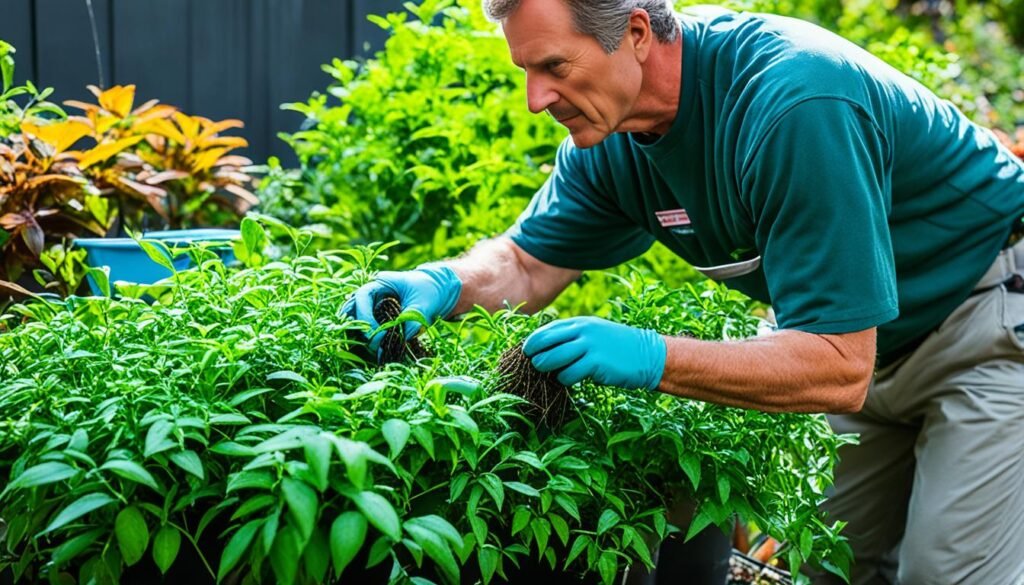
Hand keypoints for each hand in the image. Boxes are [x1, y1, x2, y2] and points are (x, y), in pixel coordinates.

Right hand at [343, 265, 461, 353]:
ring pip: (355, 317)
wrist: (439, 290)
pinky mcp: (378, 315)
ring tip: (372, 348)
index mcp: (382, 282)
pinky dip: (367, 336)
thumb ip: (412, 320)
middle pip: (353, 308)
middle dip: (359, 327)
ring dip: (360, 333)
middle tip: (373, 344)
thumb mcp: (424, 305)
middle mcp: (373, 292)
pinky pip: (366, 325)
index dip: (364, 315)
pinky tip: (374, 348)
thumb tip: (402, 338)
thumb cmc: (431, 291)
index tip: (376, 333)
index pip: (362, 297)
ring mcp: (374, 304)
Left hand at [523, 317, 666, 389]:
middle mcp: (582, 331)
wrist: (647, 355)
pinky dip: (565, 379)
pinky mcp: (595, 363)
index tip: (527, 352)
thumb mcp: (594, 332)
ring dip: (546, 369)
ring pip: (552, 359)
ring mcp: (589, 346)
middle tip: (535, 365)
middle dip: (534, 356)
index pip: (546, 330)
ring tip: (551, 373)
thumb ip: (573, 335)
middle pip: (544, 343)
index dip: (532, 342)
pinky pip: (568, 374)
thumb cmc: (617, 347)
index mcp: (579, 323)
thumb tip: (546, 347)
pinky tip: (571, 380)